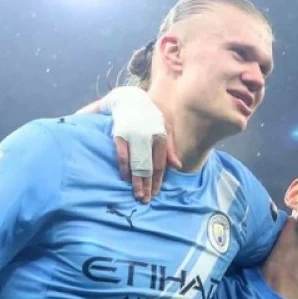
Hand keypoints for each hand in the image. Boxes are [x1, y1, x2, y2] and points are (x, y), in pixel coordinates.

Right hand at [82, 86, 180, 202]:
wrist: (129, 98)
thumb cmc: (149, 116)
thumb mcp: (164, 127)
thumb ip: (170, 147)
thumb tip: (178, 166)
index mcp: (161, 135)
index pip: (160, 163)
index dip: (158, 180)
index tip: (156, 193)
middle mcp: (148, 136)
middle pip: (148, 166)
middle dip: (147, 185)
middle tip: (146, 200)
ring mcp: (133, 136)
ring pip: (136, 163)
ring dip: (136, 181)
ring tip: (137, 194)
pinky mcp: (119, 134)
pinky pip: (122, 155)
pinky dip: (124, 168)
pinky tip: (126, 179)